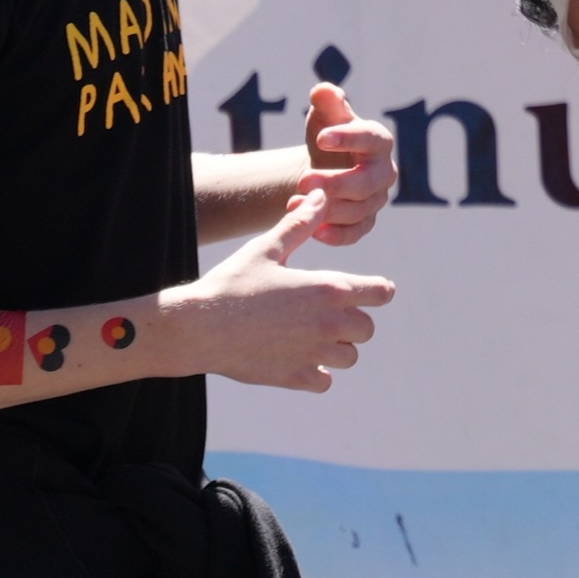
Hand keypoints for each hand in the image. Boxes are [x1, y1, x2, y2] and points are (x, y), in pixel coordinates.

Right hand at [169, 193, 395, 393]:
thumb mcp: (267, 248)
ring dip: (336, 348)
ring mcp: (313, 353)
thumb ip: (299, 224)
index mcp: (329, 288)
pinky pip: (325, 382)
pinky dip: (317, 373)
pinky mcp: (294, 378)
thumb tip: (320, 195)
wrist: (196, 327)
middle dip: (352, 321)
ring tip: (310, 337)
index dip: (377, 290)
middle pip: (367, 329)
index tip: (366, 291)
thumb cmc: (231, 282)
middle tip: (324, 314)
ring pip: (349, 357)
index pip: (382, 292)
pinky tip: (297, 359)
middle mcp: (329, 323)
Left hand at [297, 82, 395, 247]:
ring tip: (293, 203)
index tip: (321, 138)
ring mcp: (376, 199)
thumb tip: (322, 91)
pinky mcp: (365, 222)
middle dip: (337, 183)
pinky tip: (313, 232)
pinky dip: (337, 235)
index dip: (349, 138)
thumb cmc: (327, 138)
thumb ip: (326, 103)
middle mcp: (383, 172)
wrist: (326, 168)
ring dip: (327, 210)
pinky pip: (356, 233)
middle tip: (303, 181)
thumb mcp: (325, 117)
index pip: (371, 138)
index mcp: (378, 142)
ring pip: (359, 210)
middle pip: (368, 181)